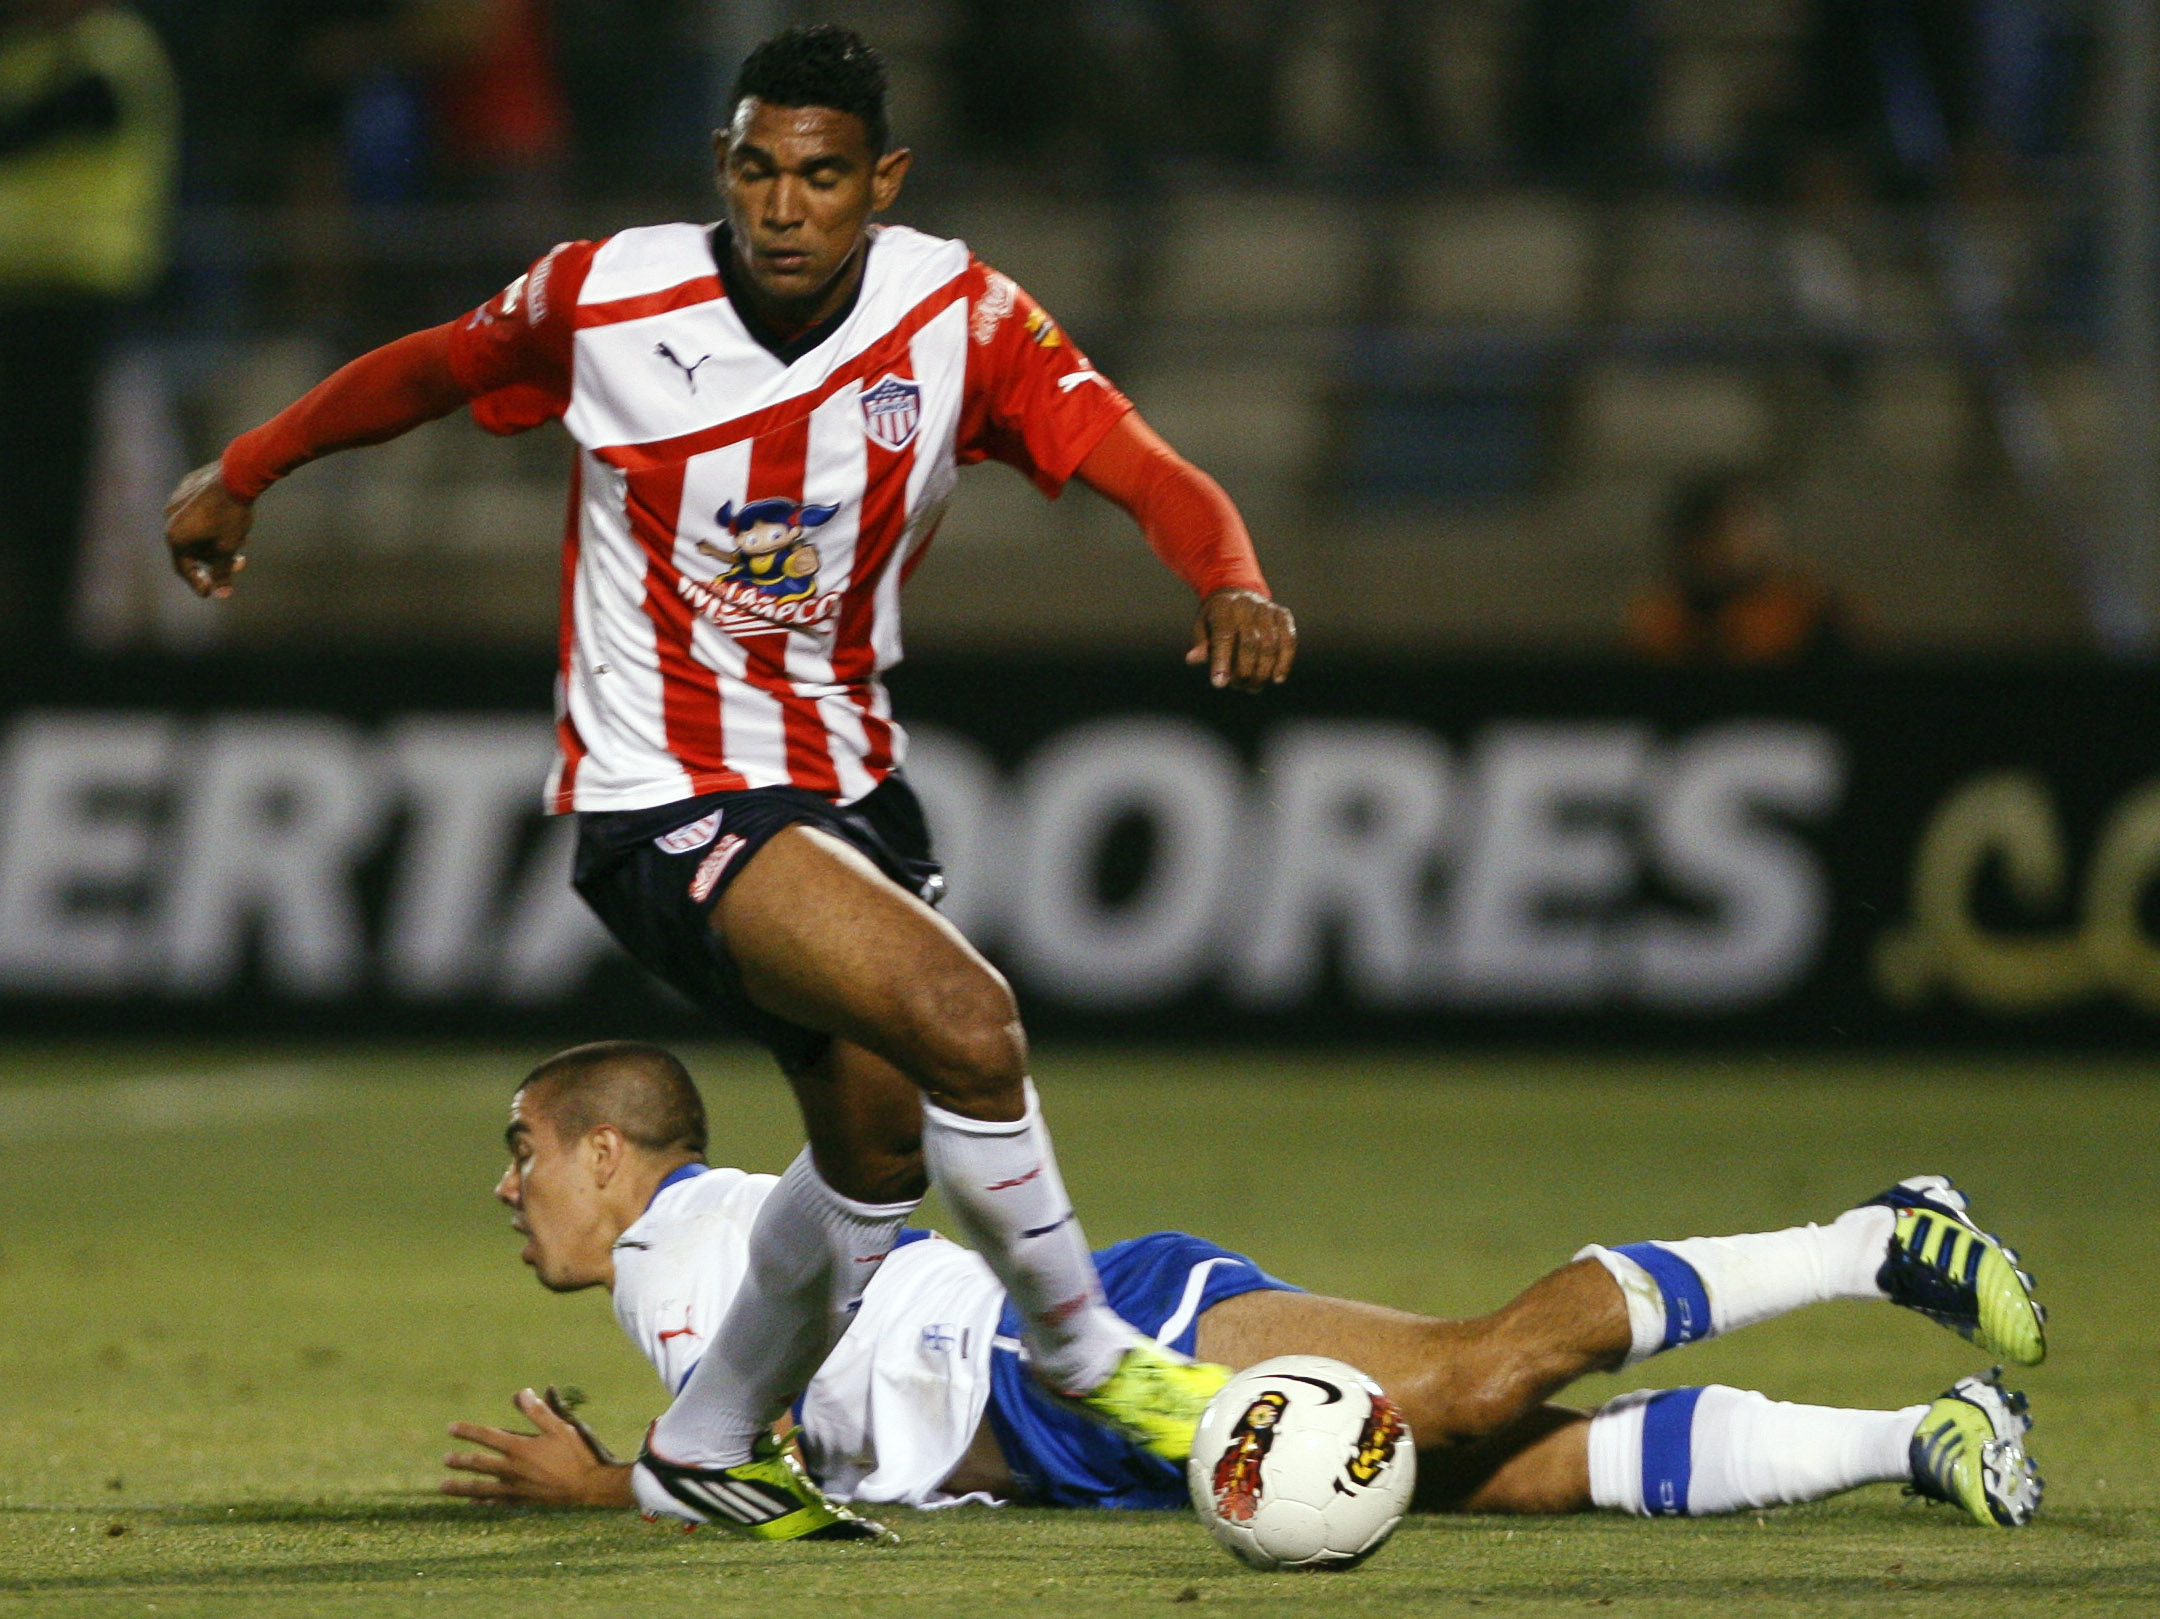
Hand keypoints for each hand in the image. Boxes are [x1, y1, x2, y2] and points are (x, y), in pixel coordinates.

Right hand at [164, 460, 253, 598]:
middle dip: (216, 558)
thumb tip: (221, 594)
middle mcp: (169, 518)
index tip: (209, 593)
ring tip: (243, 541)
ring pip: (196, 529)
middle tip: (241, 563)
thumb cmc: (232, 513)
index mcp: (175, 536)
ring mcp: (176, 501)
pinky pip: (197, 512)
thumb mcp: (229, 547)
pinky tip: (233, 522)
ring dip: (217, 540)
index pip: (183, 567)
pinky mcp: (186, 487)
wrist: (237, 473)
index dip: (198, 582)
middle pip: (192, 548)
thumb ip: (222, 572)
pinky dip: (212, 522)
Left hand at [441, 1386, 636, 1507]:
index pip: (487, 1437)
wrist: (589, 1488)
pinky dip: (482, 1502)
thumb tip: (521, 1392)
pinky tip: (473, 1503)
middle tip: (445, 1460)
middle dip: (460, 1461)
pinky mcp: (522, 1502)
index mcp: (521, 1447)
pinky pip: (496, 1503)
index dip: (468, 1431)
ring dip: (461, 1487)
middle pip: (479, 1464)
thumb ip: (538, 1412)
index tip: (451, 1428)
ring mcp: (516, 1488)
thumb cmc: (577, 1455)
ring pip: (481, 1488)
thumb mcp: (561, 1428)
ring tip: (444, 1487)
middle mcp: (513, 1469)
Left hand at [1186, 588, 1296, 691]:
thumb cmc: (1216, 617)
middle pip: (1250, 642)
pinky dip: (1285, 661)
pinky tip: (1277, 678)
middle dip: (1245, 670)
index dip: (1222, 661)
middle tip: (1240, 686)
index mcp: (1223, 607)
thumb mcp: (1202, 626)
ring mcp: (1267, 609)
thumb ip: (1201, 644)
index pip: (1223, 635)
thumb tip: (1193, 659)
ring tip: (1254, 686)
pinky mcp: (1283, 615)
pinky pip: (1289, 640)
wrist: (1238, 592)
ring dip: (1263, 671)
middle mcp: (1247, 605)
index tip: (1219, 684)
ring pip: (1270, 644)